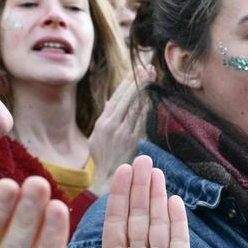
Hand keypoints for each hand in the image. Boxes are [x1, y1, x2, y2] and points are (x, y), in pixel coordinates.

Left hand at [78, 155, 196, 247]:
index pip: (116, 223)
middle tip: (140, 159)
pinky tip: (175, 201)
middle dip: (140, 188)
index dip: (119, 197)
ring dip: (158, 198)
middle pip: (141, 217)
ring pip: (160, 225)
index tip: (119, 169)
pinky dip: (178, 224)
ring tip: (156, 171)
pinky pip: (180, 245)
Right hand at [88, 75, 150, 196]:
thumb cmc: (102, 159)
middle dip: (138, 80)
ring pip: (135, 105)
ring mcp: (123, 132)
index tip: (137, 70)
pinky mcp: (134, 140)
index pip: (117, 97)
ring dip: (144, 89)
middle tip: (149, 67)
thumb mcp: (96, 137)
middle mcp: (112, 125)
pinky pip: (142, 119)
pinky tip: (152, 96)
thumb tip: (112, 100)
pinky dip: (147, 106)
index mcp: (102, 122)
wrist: (107, 180)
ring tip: (152, 75)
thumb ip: (105, 119)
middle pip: (126, 97)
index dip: (127, 82)